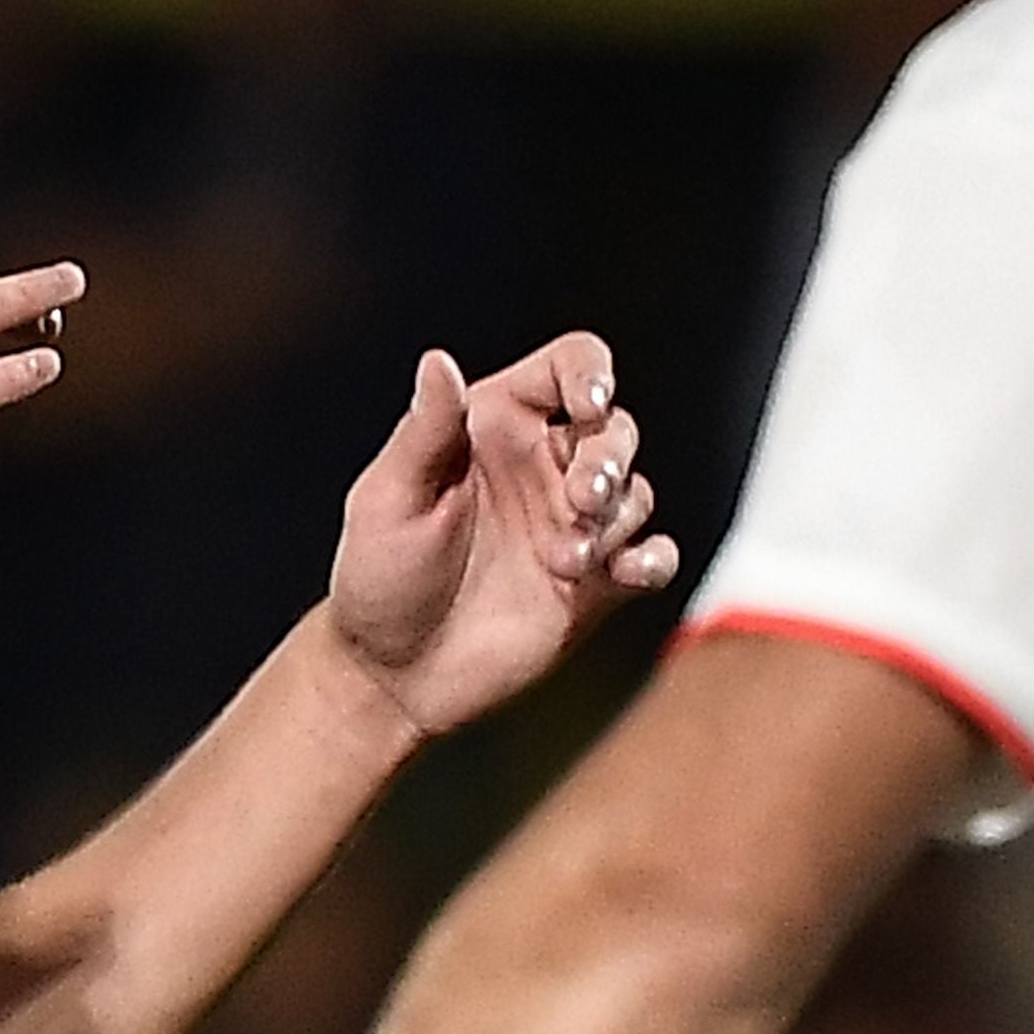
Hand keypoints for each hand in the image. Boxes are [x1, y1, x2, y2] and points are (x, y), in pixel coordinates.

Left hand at [323, 331, 675, 740]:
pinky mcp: (597, 583)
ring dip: (615, 520)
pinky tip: (628, 572)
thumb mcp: (390, 498)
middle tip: (581, 500)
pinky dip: (655, 558)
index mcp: (497, 425)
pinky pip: (654, 555)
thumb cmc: (378, 575)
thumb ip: (425, 430)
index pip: (568, 368)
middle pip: (615, 429)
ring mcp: (573, 525)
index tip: (588, 405)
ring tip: (564, 561)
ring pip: (635, 492)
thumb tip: (437, 360)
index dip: (591, 374)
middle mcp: (544, 466)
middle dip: (609, 458)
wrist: (394, 673)